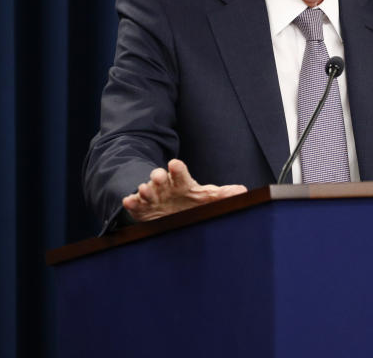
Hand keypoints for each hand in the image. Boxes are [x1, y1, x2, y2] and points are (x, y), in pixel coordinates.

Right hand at [122, 159, 247, 221]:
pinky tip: (129, 202)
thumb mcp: (207, 196)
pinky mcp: (140, 207)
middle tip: (157, 176)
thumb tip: (243, 191)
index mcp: (181, 181)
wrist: (169, 208)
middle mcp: (165, 185)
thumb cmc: (190, 199)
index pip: (179, 172)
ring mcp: (151, 196)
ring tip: (143, 189)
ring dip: (144, 189)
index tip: (175, 164)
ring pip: (146, 189)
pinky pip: (134, 204)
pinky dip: (131, 202)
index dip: (177, 168)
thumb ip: (222, 195)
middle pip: (160, 177)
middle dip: (157, 176)